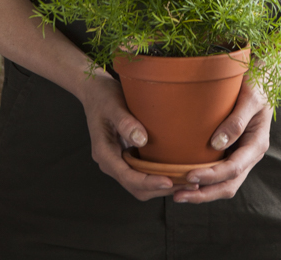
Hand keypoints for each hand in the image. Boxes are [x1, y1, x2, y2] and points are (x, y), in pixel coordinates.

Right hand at [79, 69, 173, 200]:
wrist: (95, 91)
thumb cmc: (103, 96)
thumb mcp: (113, 104)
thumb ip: (125, 122)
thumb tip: (141, 140)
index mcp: (104, 153)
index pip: (127, 177)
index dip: (148, 182)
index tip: (168, 180)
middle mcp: (110, 162)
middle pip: (135, 187)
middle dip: (159, 189)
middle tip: (185, 184)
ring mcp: (117, 161)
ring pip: (139, 184)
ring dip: (160, 185)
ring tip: (184, 180)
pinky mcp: (125, 156)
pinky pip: (141, 173)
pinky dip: (157, 176)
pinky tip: (174, 170)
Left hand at [173, 78, 271, 203]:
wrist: (264, 77)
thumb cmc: (258, 84)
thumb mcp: (250, 98)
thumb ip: (236, 121)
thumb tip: (217, 144)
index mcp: (257, 144)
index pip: (234, 169)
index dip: (211, 175)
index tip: (189, 176)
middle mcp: (250, 155)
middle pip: (228, 184)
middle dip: (204, 194)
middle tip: (178, 195)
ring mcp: (241, 154)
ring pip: (224, 183)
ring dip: (203, 191)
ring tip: (178, 194)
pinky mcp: (232, 150)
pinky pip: (219, 171)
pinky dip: (205, 180)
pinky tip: (186, 178)